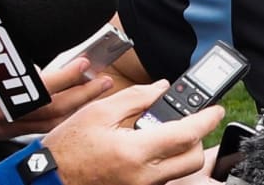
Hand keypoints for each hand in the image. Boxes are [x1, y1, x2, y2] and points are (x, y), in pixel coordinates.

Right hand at [0, 57, 109, 141]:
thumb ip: (1, 49)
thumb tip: (24, 26)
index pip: (40, 87)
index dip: (65, 76)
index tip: (85, 63)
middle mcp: (5, 113)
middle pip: (53, 108)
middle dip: (83, 94)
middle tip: (106, 80)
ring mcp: (7, 126)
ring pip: (51, 121)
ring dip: (78, 105)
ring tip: (100, 90)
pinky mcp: (6, 134)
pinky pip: (41, 128)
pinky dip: (62, 118)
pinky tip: (77, 109)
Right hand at [43, 82, 224, 184]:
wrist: (47, 180)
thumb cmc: (67, 147)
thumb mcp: (99, 112)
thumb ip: (136, 97)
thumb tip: (163, 89)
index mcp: (134, 152)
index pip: (186, 135)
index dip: (207, 119)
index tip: (216, 109)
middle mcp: (142, 176)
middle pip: (192, 158)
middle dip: (196, 137)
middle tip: (187, 120)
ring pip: (180, 171)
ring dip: (181, 151)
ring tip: (166, 134)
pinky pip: (162, 179)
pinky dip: (165, 163)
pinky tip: (150, 149)